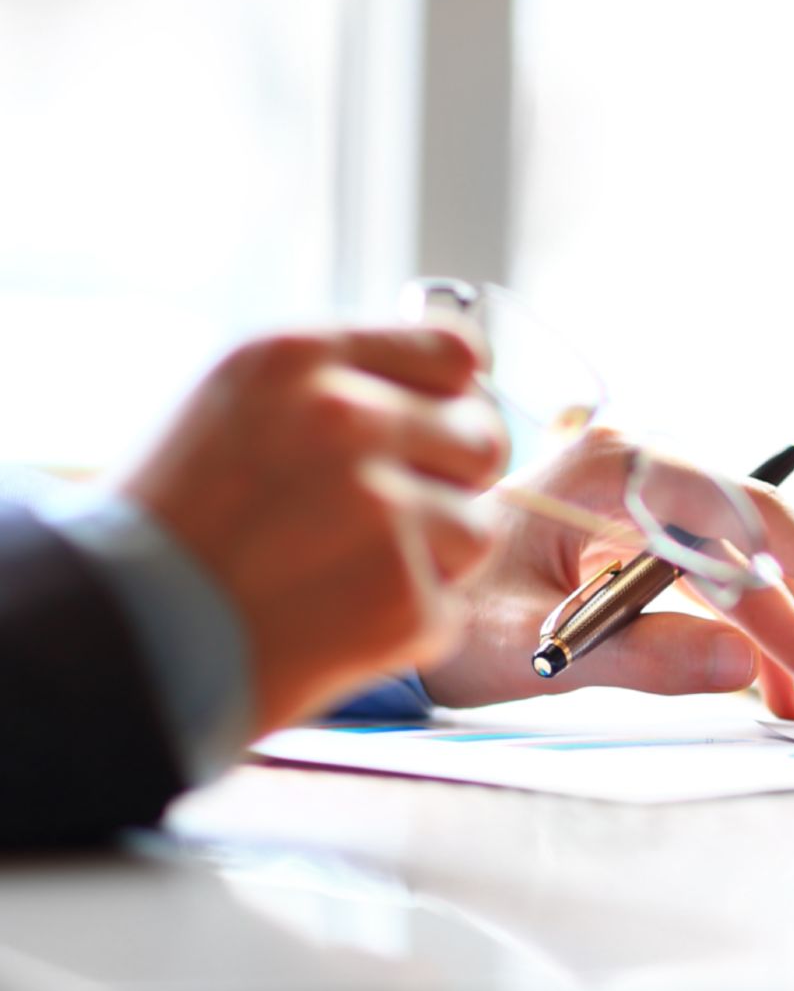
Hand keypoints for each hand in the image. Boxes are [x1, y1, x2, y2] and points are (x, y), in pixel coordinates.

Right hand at [119, 327, 507, 734]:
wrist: (113, 638)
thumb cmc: (172, 522)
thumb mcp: (234, 401)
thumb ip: (341, 379)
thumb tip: (459, 373)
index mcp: (300, 357)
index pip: (454, 353)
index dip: (453, 397)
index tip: (435, 426)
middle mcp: (347, 419)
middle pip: (481, 438)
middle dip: (452, 478)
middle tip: (392, 513)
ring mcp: (380, 509)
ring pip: (476, 527)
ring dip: (432, 557)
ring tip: (345, 573)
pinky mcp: (400, 597)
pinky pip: (448, 606)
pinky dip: (404, 624)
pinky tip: (333, 622)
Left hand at [428, 428, 793, 725]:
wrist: (380, 591)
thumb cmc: (434, 607)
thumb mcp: (527, 644)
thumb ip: (638, 656)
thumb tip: (745, 664)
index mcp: (617, 470)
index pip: (749, 518)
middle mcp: (641, 475)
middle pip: (758, 551)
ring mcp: (641, 507)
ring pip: (743, 573)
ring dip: (785, 641)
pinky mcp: (635, 542)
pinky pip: (711, 587)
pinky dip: (743, 637)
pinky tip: (769, 689)